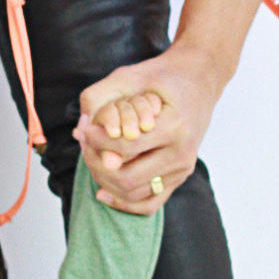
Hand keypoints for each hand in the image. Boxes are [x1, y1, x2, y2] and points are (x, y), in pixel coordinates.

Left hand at [73, 48, 223, 213]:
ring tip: (93, 158)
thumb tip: (80, 129)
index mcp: (175, 127)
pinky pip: (149, 204)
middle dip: (97, 163)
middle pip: (126, 176)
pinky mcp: (179, 178)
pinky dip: (124, 203)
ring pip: (134, 193)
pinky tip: (102, 191)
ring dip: (105, 181)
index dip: (96, 141)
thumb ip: (103, 98)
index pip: (124, 147)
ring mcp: (183, 169)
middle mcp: (182, 153)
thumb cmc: (162, 77)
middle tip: (85, 145)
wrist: (198, 81)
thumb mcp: (131, 75)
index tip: (83, 130)